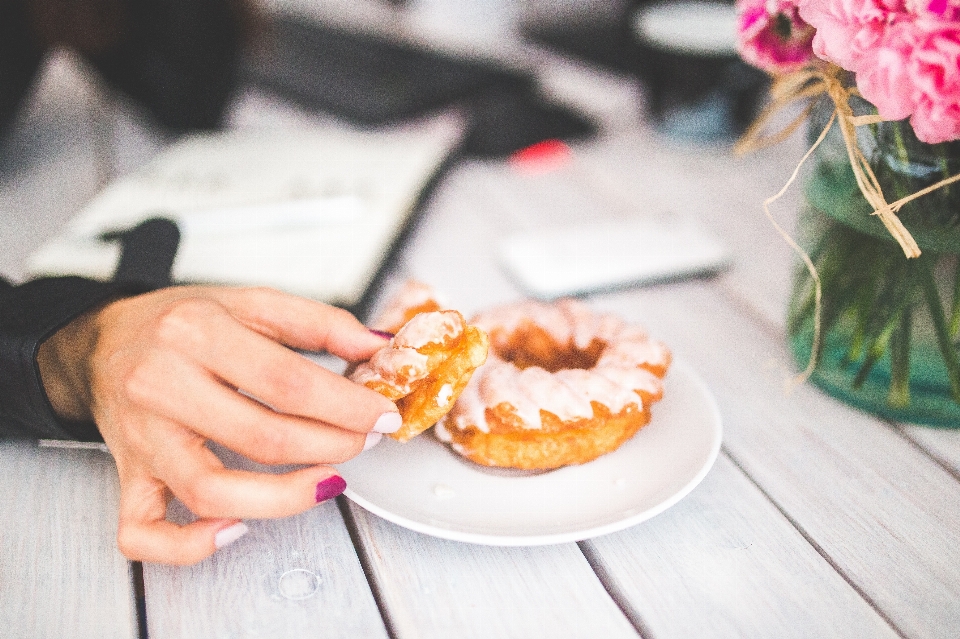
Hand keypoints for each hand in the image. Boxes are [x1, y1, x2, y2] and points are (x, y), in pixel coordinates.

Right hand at [38, 286, 397, 564]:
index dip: (347, 406)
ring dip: (285, 498)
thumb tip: (380, 346)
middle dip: (332, 445)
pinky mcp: (126, 477)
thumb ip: (319, 323)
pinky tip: (237, 529)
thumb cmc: (180, 324)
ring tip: (327, 480)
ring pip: (212, 492)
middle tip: (364, 441)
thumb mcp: (250, 302)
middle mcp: (162, 385)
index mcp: (196, 333)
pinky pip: (144, 532)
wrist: (101, 343)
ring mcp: (142, 438)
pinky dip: (190, 546)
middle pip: (262, 437)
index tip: (382, 416)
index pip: (286, 382)